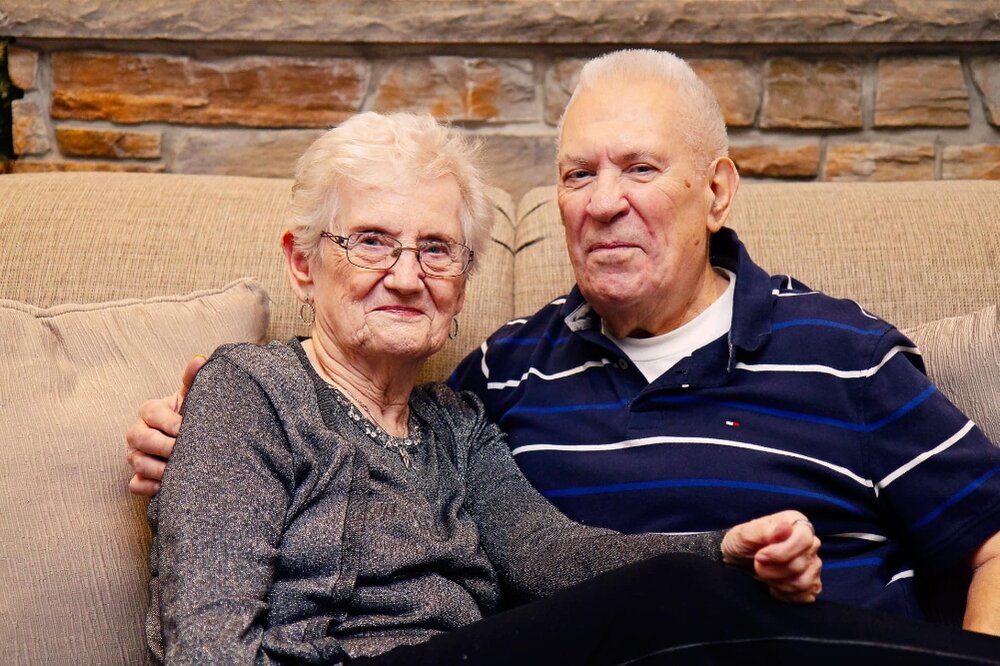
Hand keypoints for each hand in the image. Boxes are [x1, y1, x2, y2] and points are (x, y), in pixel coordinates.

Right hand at [125, 355, 206, 495]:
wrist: (186, 437)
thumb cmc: (187, 414)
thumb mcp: (191, 397)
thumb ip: (193, 380)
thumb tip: (200, 360)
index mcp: (149, 411)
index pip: (154, 416)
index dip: (172, 424)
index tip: (189, 429)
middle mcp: (136, 432)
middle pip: (143, 441)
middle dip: (167, 447)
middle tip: (188, 452)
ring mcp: (134, 455)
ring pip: (139, 464)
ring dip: (162, 469)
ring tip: (183, 470)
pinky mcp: (136, 476)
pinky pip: (136, 485)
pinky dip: (150, 487)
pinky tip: (169, 486)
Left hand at [721, 510, 821, 602]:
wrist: (738, 560)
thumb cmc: (742, 542)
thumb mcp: (744, 533)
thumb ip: (765, 530)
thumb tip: (785, 527)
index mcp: (797, 523)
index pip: (804, 539)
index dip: (781, 552)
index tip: (760, 556)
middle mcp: (811, 543)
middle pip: (800, 564)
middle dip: (772, 569)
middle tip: (757, 564)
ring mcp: (813, 564)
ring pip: (803, 582)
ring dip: (777, 582)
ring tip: (764, 574)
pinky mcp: (811, 583)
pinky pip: (804, 595)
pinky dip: (785, 594)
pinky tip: (773, 585)